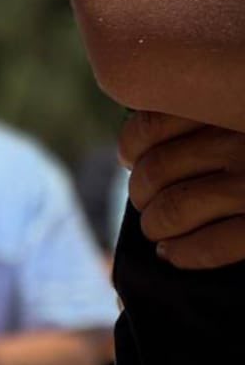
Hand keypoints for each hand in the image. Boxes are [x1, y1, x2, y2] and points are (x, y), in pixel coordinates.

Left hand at [123, 111, 244, 268]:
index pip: (148, 125)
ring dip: (155, 228)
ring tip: (160, 233)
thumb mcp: (234, 119)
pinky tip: (176, 254)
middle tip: (150, 205)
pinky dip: (183, 254)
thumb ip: (197, 121)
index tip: (134, 161)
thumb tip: (132, 154)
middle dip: (142, 196)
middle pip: (153, 171)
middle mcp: (242, 139)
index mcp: (228, 109)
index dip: (131, 149)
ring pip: (171, 210)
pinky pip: (207, 246)